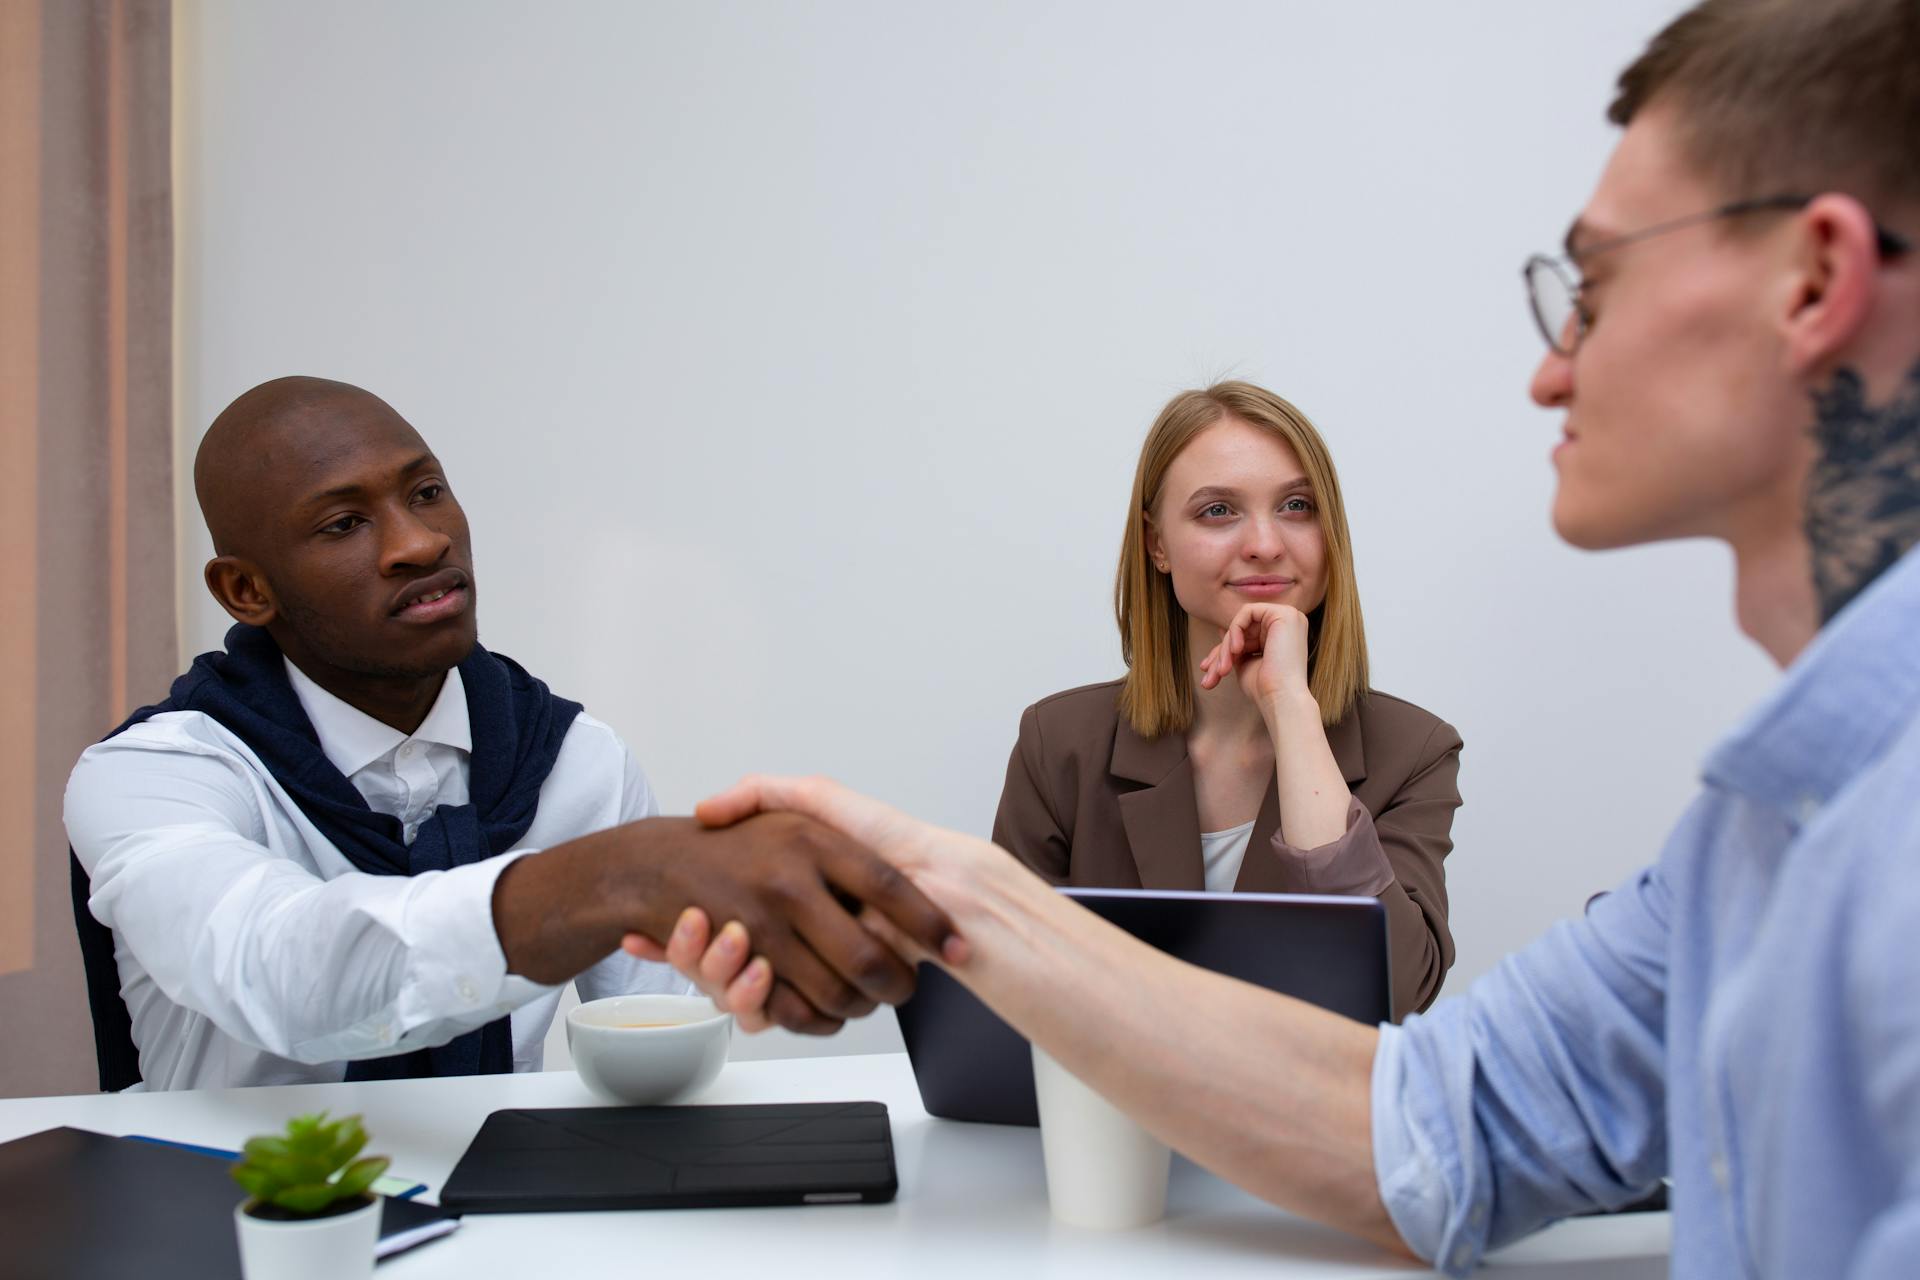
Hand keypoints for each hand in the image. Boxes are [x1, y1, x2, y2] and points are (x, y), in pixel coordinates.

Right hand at [628, 776, 985, 1027]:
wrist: (657, 865)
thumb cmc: (741, 843)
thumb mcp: (792, 810)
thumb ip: (844, 819)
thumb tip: (906, 865)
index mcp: (813, 841)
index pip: (888, 886)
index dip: (927, 920)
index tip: (956, 944)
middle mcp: (788, 883)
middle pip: (868, 955)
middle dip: (899, 983)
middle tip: (910, 987)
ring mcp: (761, 928)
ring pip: (835, 991)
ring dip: (860, 1005)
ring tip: (870, 999)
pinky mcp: (736, 966)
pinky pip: (792, 1011)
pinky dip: (817, 1019)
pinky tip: (828, 1010)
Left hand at [1197, 603, 1311, 709]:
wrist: (1281, 700)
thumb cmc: (1265, 689)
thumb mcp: (1245, 663)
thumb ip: (1237, 645)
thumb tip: (1222, 629)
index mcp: (1283, 636)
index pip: (1246, 636)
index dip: (1224, 650)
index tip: (1208, 669)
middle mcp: (1289, 624)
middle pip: (1243, 629)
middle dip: (1222, 651)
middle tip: (1210, 673)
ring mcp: (1289, 617)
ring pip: (1242, 622)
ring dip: (1226, 646)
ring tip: (1222, 670)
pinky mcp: (1284, 614)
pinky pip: (1248, 611)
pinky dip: (1235, 630)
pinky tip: (1235, 650)